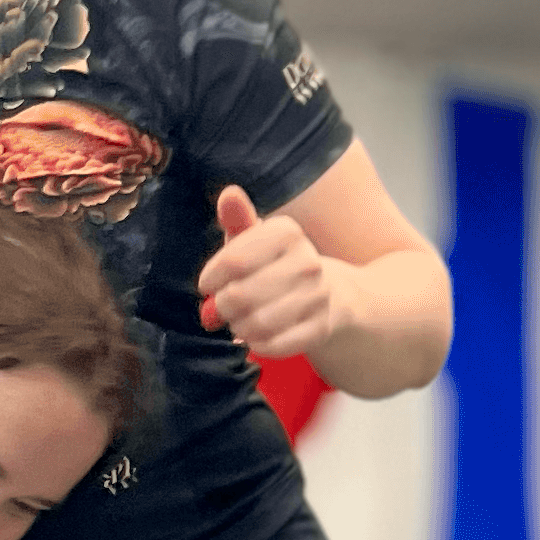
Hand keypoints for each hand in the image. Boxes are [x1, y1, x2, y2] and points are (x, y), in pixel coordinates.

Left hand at [198, 184, 343, 361]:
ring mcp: (317, 296)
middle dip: (221, 307)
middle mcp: (307, 262)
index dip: (210, 280)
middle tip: (221, 308)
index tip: (208, 284)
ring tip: (239, 321)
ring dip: (237, 327)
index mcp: (287, 232)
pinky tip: (256, 336)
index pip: (232, 261)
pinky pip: (273, 346)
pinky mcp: (319, 328)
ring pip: (255, 324)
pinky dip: (256, 345)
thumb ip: (238, 218)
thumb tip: (229, 194)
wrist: (330, 293)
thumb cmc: (275, 265)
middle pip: (240, 296)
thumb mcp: (255, 239)